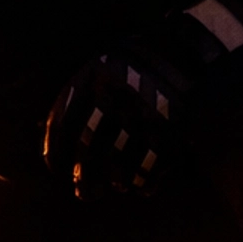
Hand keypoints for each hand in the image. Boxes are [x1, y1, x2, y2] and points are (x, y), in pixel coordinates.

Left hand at [44, 0, 242, 200]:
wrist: (185, 49)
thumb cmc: (133, 68)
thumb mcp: (99, 73)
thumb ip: (78, 110)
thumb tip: (64, 163)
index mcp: (90, 79)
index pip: (61, 129)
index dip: (57, 156)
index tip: (61, 171)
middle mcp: (113, 96)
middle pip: (90, 152)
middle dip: (87, 179)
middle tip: (87, 193)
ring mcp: (143, 113)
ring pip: (121, 166)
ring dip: (118, 181)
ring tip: (119, 184)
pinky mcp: (171, 127)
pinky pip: (153, 167)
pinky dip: (147, 182)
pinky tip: (144, 185)